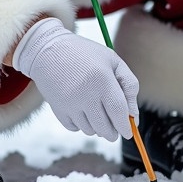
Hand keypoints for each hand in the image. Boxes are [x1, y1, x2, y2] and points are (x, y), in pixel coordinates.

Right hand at [13, 17, 138, 141]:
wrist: (49, 49)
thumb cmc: (85, 54)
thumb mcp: (112, 60)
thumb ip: (129, 85)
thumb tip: (133, 116)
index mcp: (102, 79)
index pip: (118, 112)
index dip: (125, 126)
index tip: (128, 132)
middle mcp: (85, 94)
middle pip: (105, 128)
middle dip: (113, 131)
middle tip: (114, 125)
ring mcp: (69, 103)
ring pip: (90, 131)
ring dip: (97, 127)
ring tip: (95, 110)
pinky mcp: (57, 110)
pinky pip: (75, 128)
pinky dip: (81, 124)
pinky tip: (81, 109)